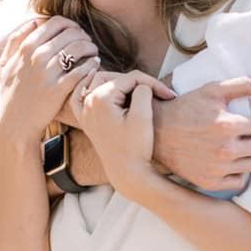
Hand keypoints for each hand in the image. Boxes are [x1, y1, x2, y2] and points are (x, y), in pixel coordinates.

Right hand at [0, 16, 100, 147]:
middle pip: (71, 33)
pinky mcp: (58, 90)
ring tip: (93, 54)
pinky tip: (94, 66)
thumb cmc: (11, 95)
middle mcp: (36, 57)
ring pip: (79, 48)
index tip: (75, 32)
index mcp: (25, 48)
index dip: (71, 24)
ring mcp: (48, 73)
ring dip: (90, 48)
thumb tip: (33, 22)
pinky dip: (91, 65)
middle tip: (88, 43)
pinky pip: (82, 70)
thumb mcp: (5, 66)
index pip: (56, 22)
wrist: (14, 125)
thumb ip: (15, 41)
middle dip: (84, 36)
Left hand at [73, 70, 161, 198]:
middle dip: (137, 82)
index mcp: (100, 98)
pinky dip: (87, 88)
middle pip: (114, 77)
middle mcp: (88, 102)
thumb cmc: (136, 147)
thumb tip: (142, 84)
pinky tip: (94, 83)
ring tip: (135, 85)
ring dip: (116, 81)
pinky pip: (81, 97)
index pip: (131, 79)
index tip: (170, 95)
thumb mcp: (143, 115)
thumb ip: (143, 90)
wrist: (127, 173)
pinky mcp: (87, 121)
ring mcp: (85, 112)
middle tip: (158, 92)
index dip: (153, 84)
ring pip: (98, 82)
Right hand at [151, 77, 250, 191]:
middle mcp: (225, 150)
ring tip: (241, 146)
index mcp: (228, 125)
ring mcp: (217, 168)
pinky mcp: (210, 182)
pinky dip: (239, 171)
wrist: (156, 133)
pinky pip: (239, 180)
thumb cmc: (186, 108)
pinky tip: (231, 161)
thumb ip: (244, 85)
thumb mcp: (213, 90)